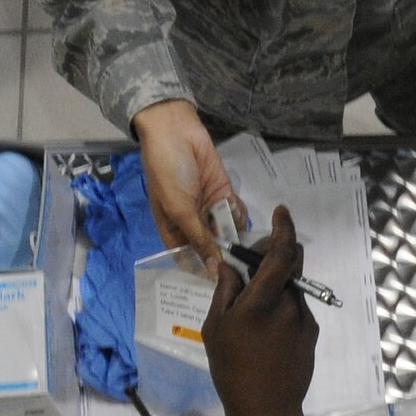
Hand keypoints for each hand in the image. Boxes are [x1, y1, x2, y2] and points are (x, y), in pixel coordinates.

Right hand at [133, 99, 241, 265]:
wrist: (175, 131)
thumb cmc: (168, 172)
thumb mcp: (180, 209)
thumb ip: (199, 238)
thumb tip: (212, 269)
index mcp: (172, 230)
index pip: (188, 259)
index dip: (203, 271)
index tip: (222, 284)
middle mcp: (191, 223)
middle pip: (211, 247)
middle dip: (225, 254)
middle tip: (243, 267)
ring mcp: (208, 208)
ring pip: (226, 231)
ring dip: (235, 235)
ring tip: (246, 244)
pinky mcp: (222, 193)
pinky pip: (234, 211)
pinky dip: (238, 214)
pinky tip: (239, 214)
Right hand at [201, 203, 317, 415]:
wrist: (267, 410)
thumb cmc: (233, 371)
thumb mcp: (215, 329)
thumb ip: (224, 291)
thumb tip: (227, 264)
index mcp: (262, 302)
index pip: (281, 254)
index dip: (284, 229)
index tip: (281, 212)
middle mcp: (289, 305)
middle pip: (291, 265)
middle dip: (275, 254)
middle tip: (252, 263)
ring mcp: (304, 319)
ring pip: (293, 286)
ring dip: (277, 283)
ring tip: (252, 304)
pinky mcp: (312, 333)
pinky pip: (297, 307)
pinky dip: (282, 304)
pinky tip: (265, 327)